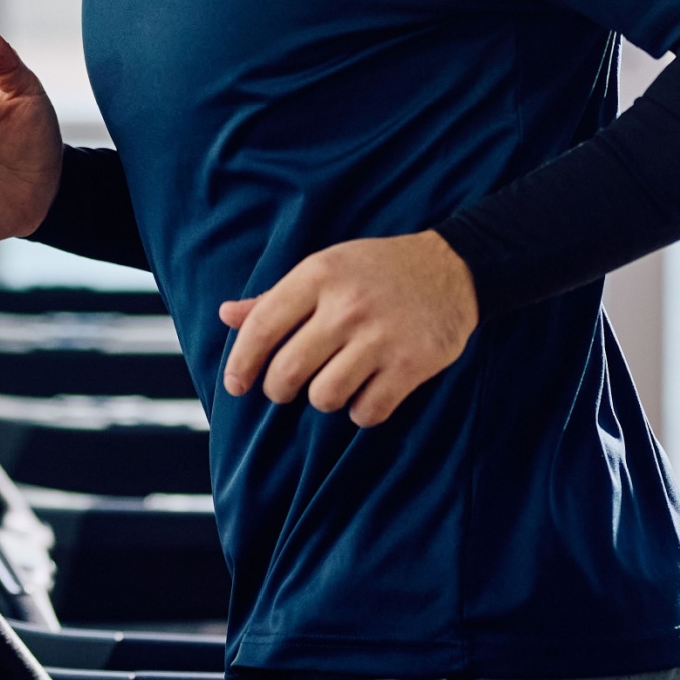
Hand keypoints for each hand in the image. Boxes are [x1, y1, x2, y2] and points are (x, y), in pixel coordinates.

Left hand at [218, 232, 479, 427]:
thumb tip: (227, 316)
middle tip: (285, 388)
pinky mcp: (412, 364)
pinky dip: (360, 411)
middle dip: (278, 389)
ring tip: (332, 383)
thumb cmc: (376, 271)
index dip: (240, 362)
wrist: (452, 268)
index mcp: (318, 275)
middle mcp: (347, 306)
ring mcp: (381, 336)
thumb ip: (275, 297)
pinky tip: (364, 393)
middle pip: (288, 371)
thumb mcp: (325, 268)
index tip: (234, 385)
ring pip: (324, 396)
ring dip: (322, 399)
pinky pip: (367, 411)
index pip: (262, 327)